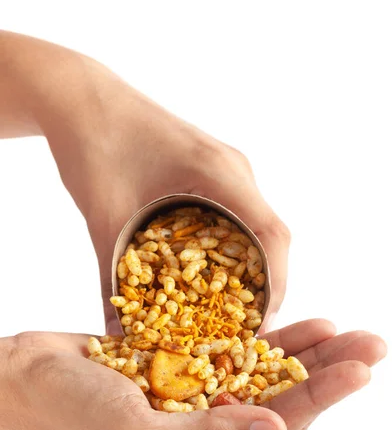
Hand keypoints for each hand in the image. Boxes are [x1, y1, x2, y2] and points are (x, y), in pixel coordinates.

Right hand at [1, 320, 385, 429]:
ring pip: (265, 376)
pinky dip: (268, 341)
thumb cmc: (69, 413)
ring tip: (350, 332)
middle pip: (281, 402)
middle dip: (328, 373)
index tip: (360, 369)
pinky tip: (303, 326)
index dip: (319, 397)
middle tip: (375, 345)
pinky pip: (236, 356)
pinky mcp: (185, 370)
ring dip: (307, 354)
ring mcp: (197, 401)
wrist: (29, 376)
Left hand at [46, 63, 289, 331]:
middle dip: (267, 282)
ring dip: (253, 266)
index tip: (262, 324)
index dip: (276, 283)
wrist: (78, 97)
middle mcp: (233, 168)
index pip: (271, 234)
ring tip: (235, 307)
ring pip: (257, 224)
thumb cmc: (93, 144)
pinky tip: (213, 272)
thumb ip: (111, 277)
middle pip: (271, 233)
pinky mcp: (210, 168)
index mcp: (219, 172)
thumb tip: (115, 332)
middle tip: (248, 324)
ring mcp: (225, 165)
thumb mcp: (104, 216)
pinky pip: (237, 212)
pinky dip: (235, 247)